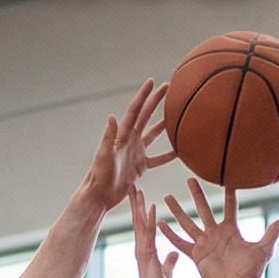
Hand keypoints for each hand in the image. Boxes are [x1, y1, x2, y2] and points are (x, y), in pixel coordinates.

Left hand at [86, 80, 174, 210]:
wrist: (100, 195)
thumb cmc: (99, 175)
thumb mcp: (104, 155)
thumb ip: (109, 136)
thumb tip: (112, 116)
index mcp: (123, 135)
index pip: (135, 110)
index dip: (143, 96)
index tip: (152, 82)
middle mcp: (130, 141)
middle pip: (146, 116)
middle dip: (156, 101)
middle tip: (169, 87)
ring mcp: (136, 153)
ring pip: (153, 135)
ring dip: (164, 125)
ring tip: (177, 116)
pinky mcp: (140, 167)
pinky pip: (157, 159)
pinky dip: (168, 156)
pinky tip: (179, 152)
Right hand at [130, 185, 176, 277]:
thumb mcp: (166, 271)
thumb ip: (169, 261)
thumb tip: (174, 254)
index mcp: (144, 248)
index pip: (141, 225)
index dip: (138, 210)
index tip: (137, 196)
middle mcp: (141, 245)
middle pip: (136, 219)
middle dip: (134, 202)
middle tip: (131, 185)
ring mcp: (143, 248)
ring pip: (140, 222)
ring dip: (138, 204)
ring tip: (136, 188)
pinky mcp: (148, 252)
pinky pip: (149, 232)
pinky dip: (150, 218)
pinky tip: (151, 205)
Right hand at [159, 181, 278, 277]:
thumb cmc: (252, 272)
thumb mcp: (264, 249)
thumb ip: (272, 232)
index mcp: (230, 230)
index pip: (229, 206)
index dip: (228, 193)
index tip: (226, 178)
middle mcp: (215, 234)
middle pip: (203, 209)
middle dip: (197, 194)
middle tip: (190, 178)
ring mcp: (204, 244)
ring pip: (188, 223)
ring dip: (178, 210)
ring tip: (168, 197)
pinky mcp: (196, 255)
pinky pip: (180, 243)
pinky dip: (170, 234)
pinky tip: (160, 224)